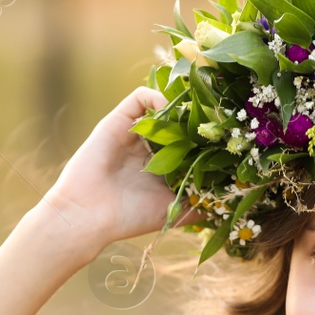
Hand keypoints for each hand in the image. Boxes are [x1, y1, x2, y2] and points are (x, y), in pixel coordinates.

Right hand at [38, 86, 208, 255]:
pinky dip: (157, 97)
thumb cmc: (129, 217)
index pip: (188, 143)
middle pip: (177, 122)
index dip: (205, 139)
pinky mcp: (117, 121)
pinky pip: (139, 97)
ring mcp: (132, 132)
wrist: (89, 216)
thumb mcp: (172, 213)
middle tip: (216, 120)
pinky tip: (172, 113)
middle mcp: (147, 146)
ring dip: (180, 106)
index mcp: (160, 166)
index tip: (224, 139)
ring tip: (197, 112)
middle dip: (196, 118)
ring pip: (160, 106)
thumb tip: (224, 206)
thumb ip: (197, 207)